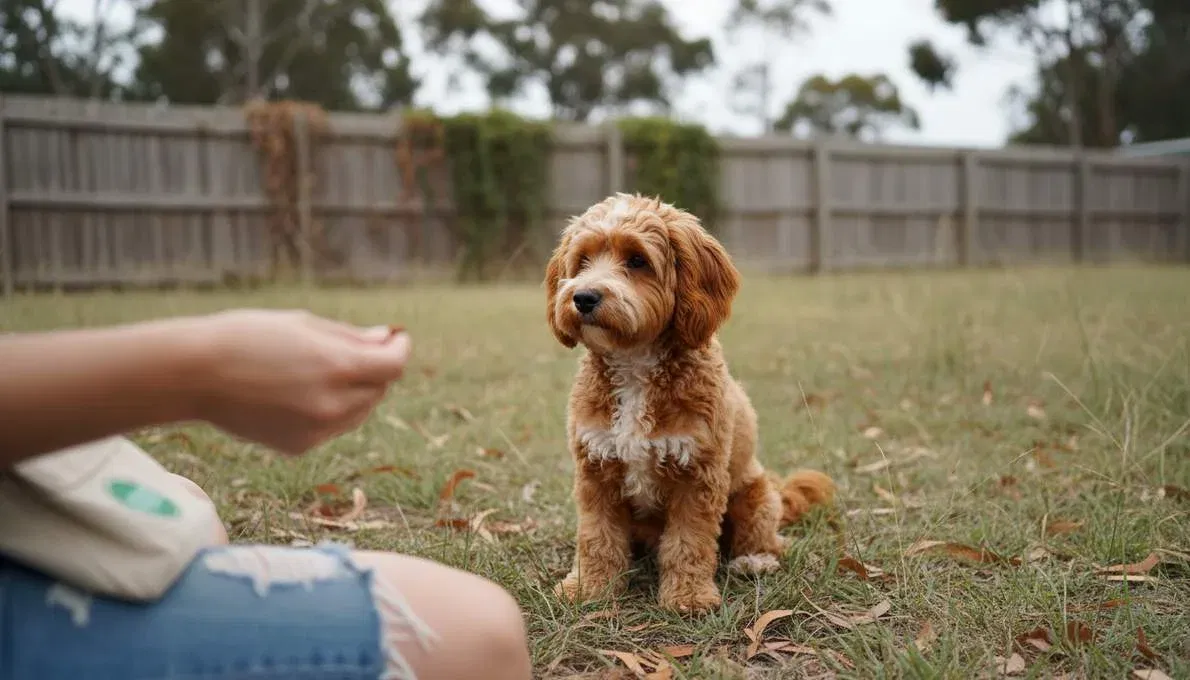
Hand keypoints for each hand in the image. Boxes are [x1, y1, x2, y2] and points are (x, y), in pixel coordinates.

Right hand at [191, 309, 411, 455]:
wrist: (195, 375)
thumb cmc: (249, 337)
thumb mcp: (305, 325)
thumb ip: (353, 337)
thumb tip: (388, 340)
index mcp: (338, 366)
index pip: (394, 365)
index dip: (399, 349)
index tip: (395, 338)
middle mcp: (333, 403)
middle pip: (379, 389)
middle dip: (374, 369)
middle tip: (349, 351)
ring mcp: (317, 430)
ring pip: (360, 411)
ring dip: (356, 392)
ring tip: (318, 370)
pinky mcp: (301, 446)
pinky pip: (333, 427)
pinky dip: (330, 411)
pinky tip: (298, 393)